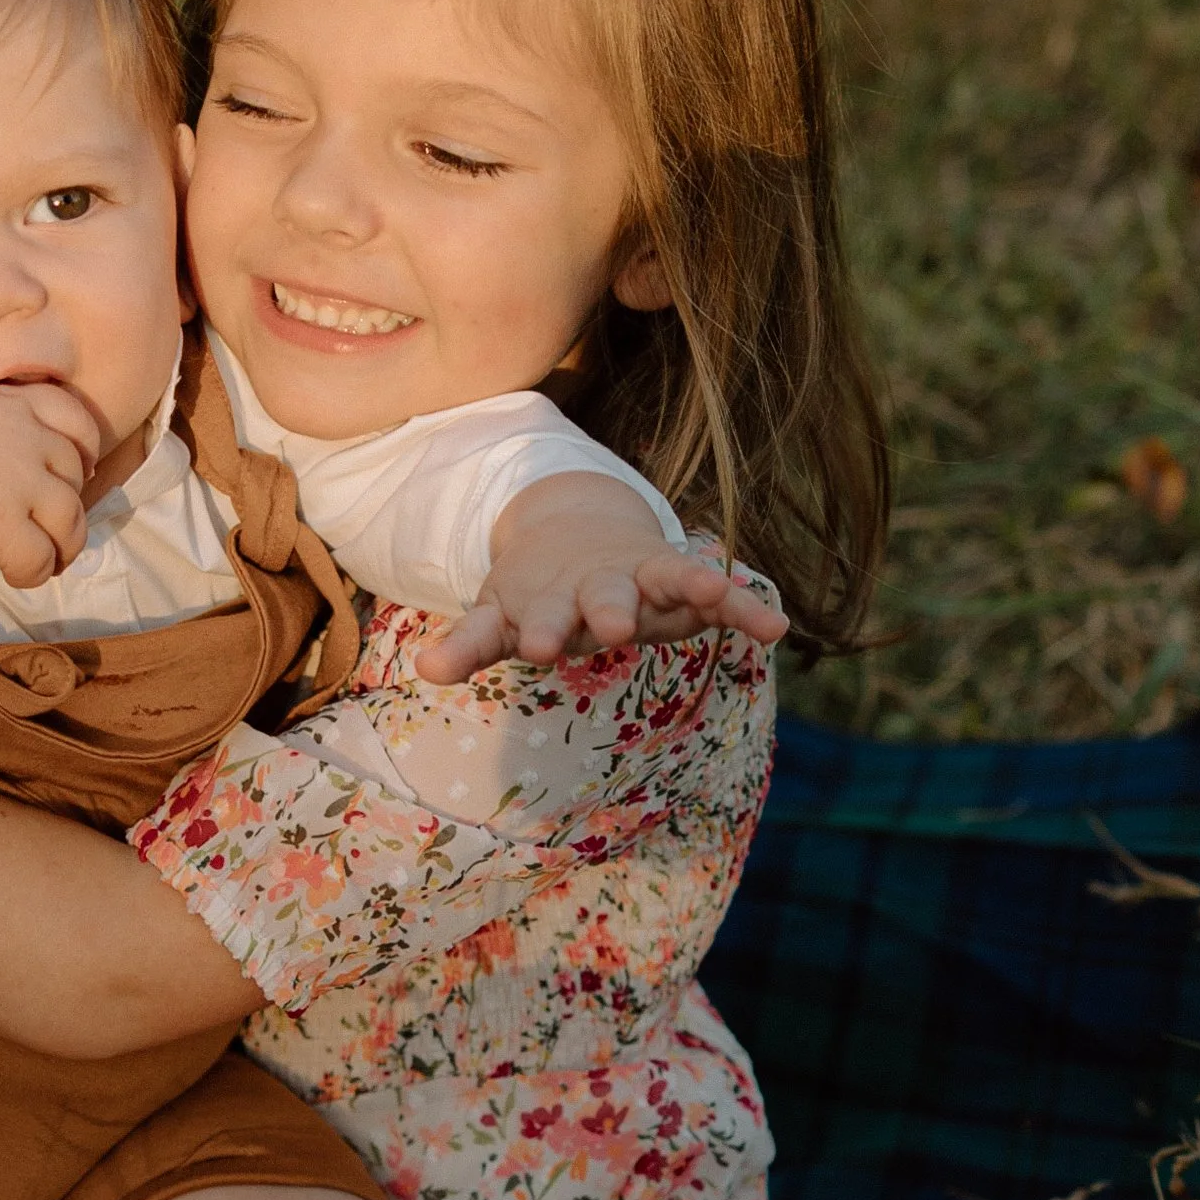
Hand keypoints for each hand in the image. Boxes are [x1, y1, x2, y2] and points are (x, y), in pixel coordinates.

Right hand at [0, 378, 100, 712]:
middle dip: (69, 505)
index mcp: (2, 401)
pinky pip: (42, 558)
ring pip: (70, 520)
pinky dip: (35, 572)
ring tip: (43, 561)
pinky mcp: (6, 527)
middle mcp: (20, 435)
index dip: (84, 446)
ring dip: (62, 547)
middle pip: (76, 473)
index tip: (78, 469)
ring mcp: (18, 481)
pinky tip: (14, 576)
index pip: (72, 413)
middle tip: (51, 530)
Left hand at [412, 474, 789, 682]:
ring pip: (665, 580)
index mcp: (545, 598)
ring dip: (689, 590)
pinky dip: (743, 608)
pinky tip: (776, 628)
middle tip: (611, 626)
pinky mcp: (680, 583)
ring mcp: (641, 580)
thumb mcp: (500, 615)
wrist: (578, 531)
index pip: (539, 615)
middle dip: (606, 610)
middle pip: (601, 595)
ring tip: (720, 595)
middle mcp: (596, 585)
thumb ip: (468, 644)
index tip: (543, 647)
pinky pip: (716, 597)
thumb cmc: (538, 592)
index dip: (540, 629)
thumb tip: (424, 667)